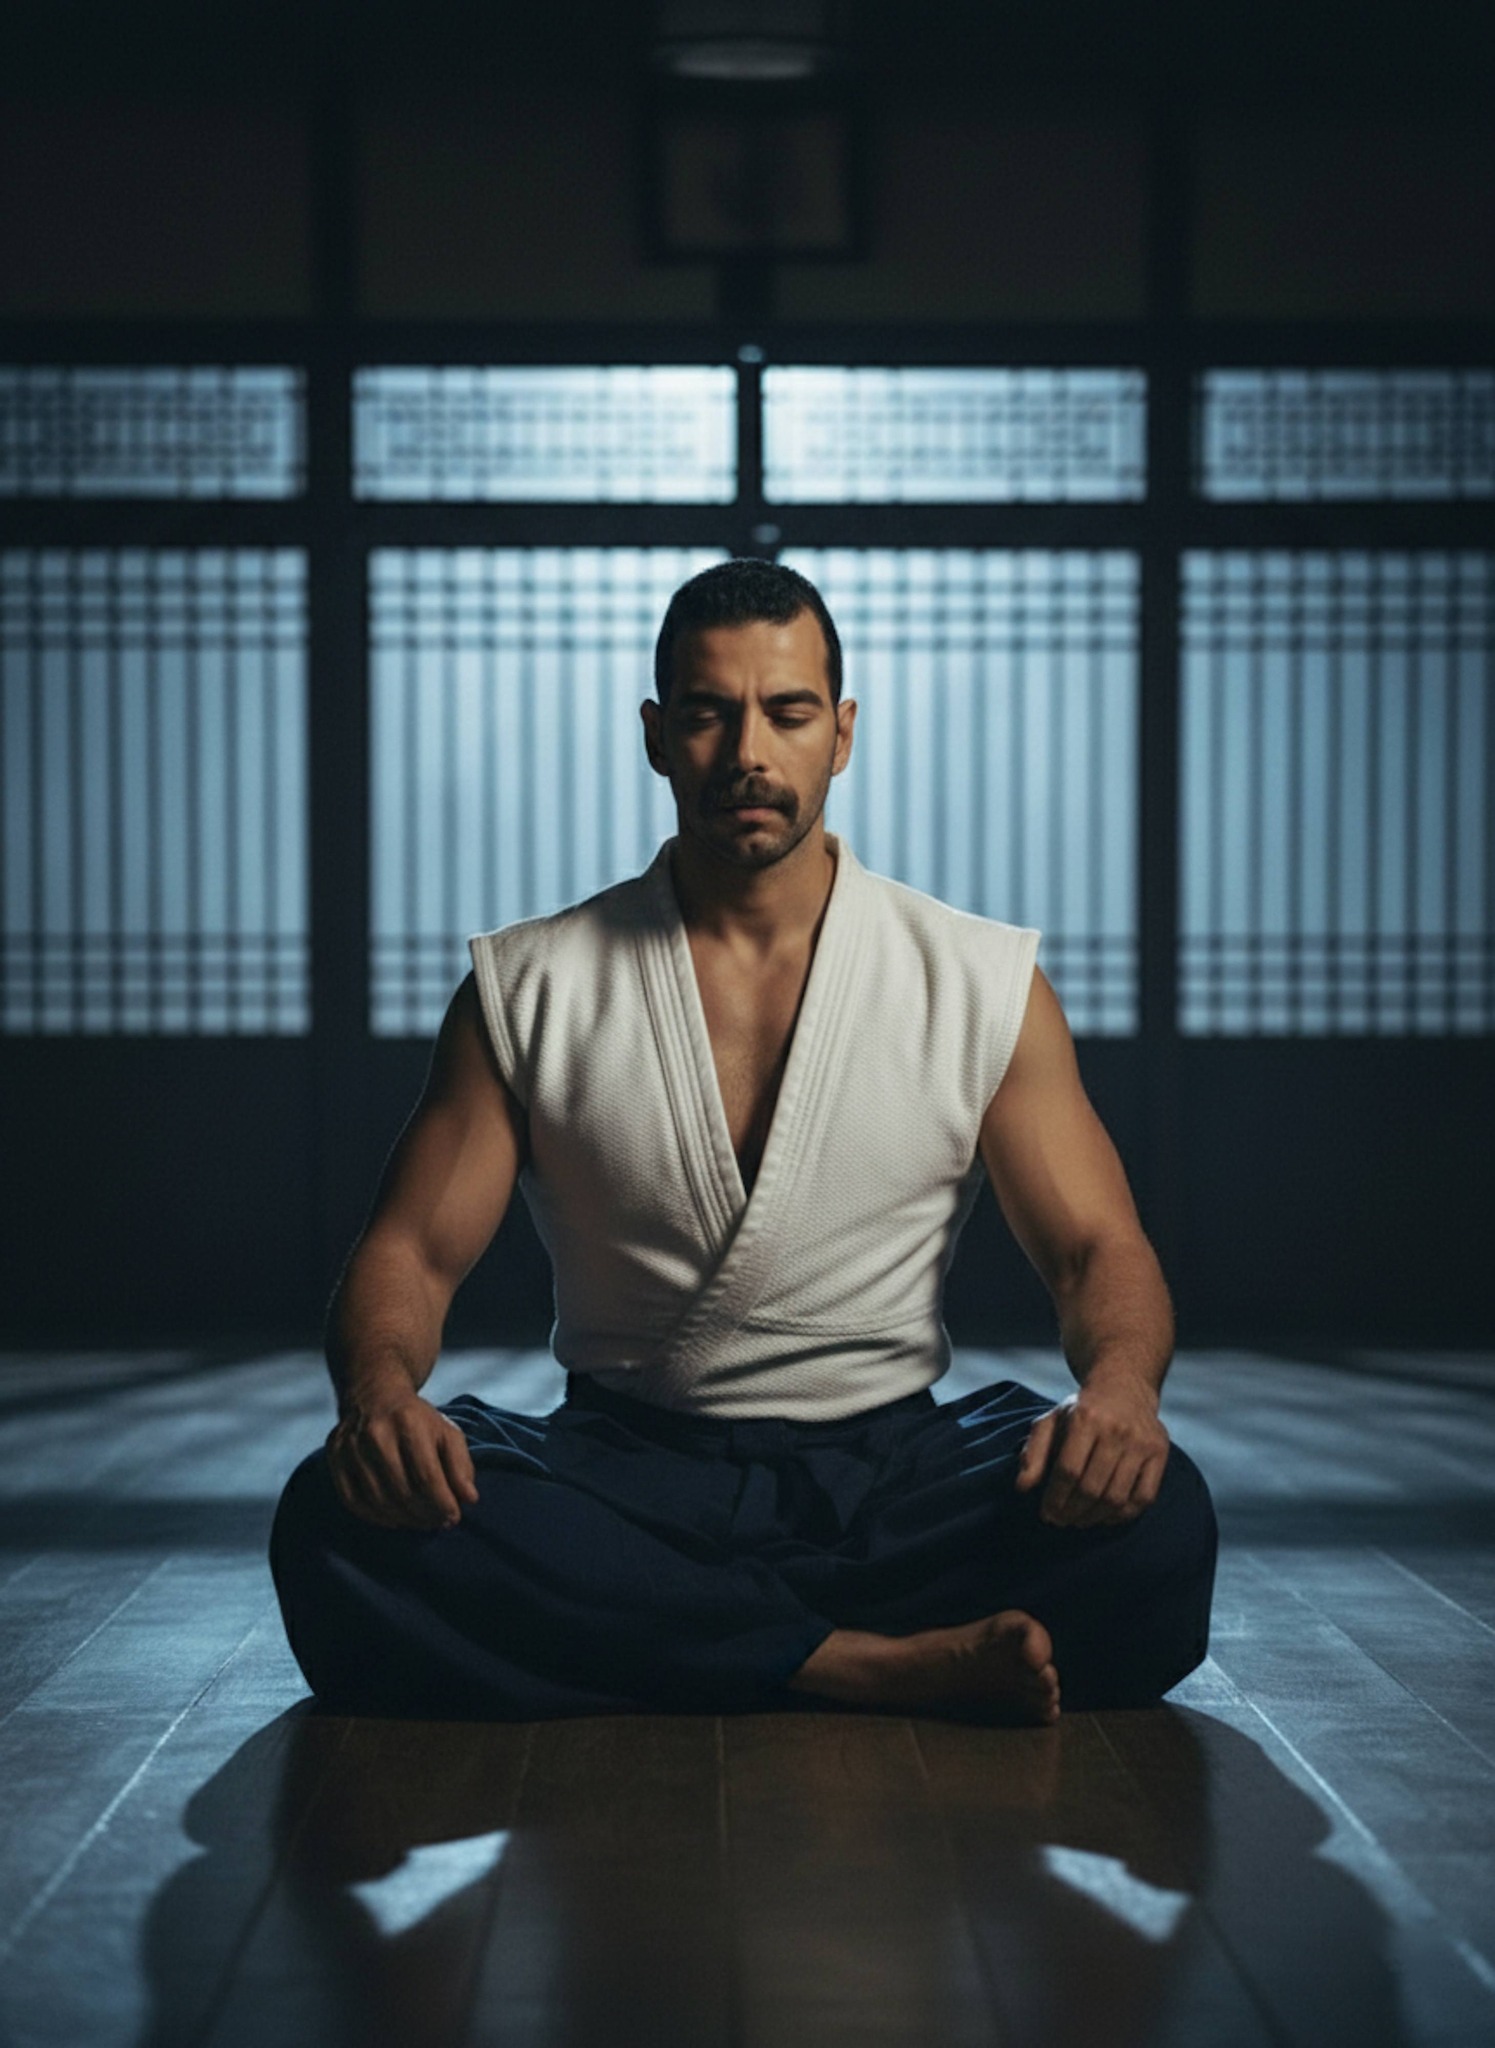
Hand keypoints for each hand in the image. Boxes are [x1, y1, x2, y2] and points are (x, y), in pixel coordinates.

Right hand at [326, 1392, 479, 1531]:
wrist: (374, 1394)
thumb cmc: (417, 1419)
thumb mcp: (446, 1432)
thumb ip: (461, 1465)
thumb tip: (469, 1498)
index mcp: (408, 1423)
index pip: (427, 1477)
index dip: (442, 1504)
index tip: (454, 1518)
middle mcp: (376, 1433)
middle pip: (402, 1492)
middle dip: (425, 1514)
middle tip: (438, 1523)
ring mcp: (350, 1446)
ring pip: (378, 1500)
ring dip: (404, 1519)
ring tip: (420, 1522)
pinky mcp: (334, 1457)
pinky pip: (353, 1500)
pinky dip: (376, 1517)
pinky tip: (395, 1519)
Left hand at [1015, 1377, 1169, 1528]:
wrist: (1124, 1387)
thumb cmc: (1081, 1411)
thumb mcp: (1051, 1421)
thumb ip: (1034, 1452)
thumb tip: (1022, 1487)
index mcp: (1086, 1418)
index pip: (1068, 1470)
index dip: (1055, 1498)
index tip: (1046, 1514)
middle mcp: (1117, 1429)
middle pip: (1092, 1487)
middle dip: (1071, 1512)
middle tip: (1061, 1521)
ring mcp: (1142, 1442)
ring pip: (1116, 1497)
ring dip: (1093, 1517)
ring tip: (1079, 1521)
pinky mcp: (1160, 1453)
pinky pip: (1143, 1498)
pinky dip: (1122, 1515)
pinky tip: (1105, 1516)